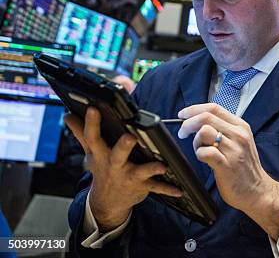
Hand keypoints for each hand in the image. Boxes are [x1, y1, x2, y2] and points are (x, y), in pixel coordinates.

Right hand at [65, 107, 181, 231]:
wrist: (107, 202)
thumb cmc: (102, 169)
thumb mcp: (91, 152)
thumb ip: (81, 133)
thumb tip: (68, 115)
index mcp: (101, 154)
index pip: (93, 137)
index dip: (91, 123)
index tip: (92, 108)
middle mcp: (114, 165)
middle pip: (117, 154)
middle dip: (123, 146)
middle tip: (130, 137)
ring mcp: (128, 177)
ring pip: (140, 171)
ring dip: (150, 168)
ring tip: (161, 166)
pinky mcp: (142, 186)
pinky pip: (156, 188)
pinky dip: (168, 188)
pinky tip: (178, 189)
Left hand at [178, 103, 278, 239]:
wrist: (258, 190)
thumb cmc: (245, 168)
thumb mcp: (240, 142)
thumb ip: (224, 130)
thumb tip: (199, 121)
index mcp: (241, 126)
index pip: (214, 108)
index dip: (194, 109)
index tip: (183, 115)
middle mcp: (238, 135)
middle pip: (206, 117)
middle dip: (188, 123)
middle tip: (182, 133)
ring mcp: (234, 149)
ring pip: (204, 132)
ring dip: (195, 141)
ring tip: (199, 150)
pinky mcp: (226, 164)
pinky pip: (204, 151)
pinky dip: (199, 154)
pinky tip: (204, 159)